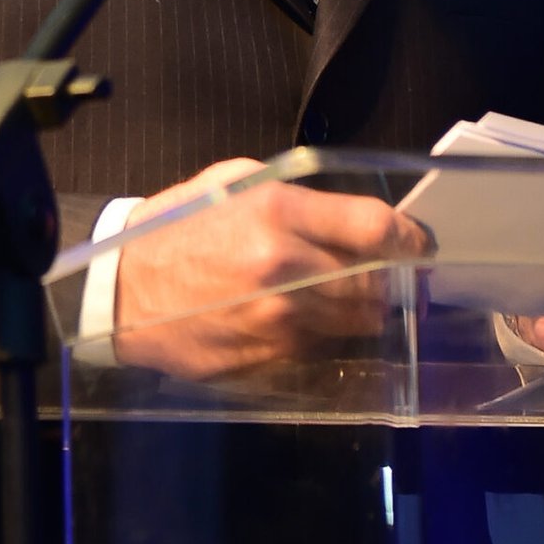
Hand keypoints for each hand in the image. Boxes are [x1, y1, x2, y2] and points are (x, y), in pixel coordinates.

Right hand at [113, 158, 429, 378]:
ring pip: (355, 323)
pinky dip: (321, 335)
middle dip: (389, 280)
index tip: (420, 244)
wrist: (122, 290)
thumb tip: (350, 220)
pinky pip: (319, 349)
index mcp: (277, 212)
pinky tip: (299, 319)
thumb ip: (296, 199)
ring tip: (343, 297)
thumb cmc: (177, 226)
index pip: (374, 228)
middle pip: (375, 284)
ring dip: (359, 311)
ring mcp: (278, 321)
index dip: (410, 238)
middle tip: (390, 276)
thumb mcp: (232, 183)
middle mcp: (285, 268)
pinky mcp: (269, 359)